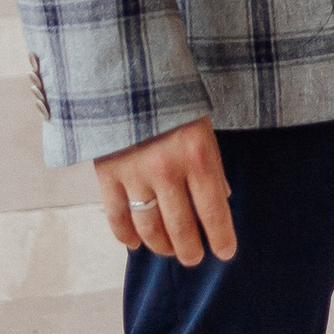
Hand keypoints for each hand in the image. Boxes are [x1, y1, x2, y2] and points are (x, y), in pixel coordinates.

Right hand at [96, 115, 236, 265]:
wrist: (126, 75)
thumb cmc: (172, 102)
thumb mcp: (203, 127)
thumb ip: (211, 165)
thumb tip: (220, 200)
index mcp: (197, 155)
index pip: (213, 210)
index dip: (221, 237)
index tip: (226, 253)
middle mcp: (167, 170)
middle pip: (180, 227)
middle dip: (190, 250)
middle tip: (195, 258)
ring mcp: (134, 174)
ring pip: (149, 228)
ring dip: (161, 247)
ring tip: (170, 251)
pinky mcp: (107, 175)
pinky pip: (116, 217)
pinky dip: (126, 236)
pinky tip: (136, 244)